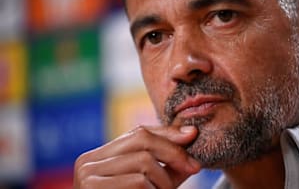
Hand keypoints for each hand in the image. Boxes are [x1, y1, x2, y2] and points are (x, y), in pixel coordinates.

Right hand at [73, 125, 200, 188]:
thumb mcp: (153, 182)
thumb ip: (169, 163)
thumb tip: (191, 132)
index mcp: (101, 156)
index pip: (139, 132)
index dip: (168, 134)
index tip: (193, 136)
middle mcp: (89, 160)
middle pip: (142, 138)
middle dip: (173, 152)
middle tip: (193, 167)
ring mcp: (87, 173)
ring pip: (144, 160)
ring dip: (165, 179)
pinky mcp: (92, 187)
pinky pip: (138, 181)